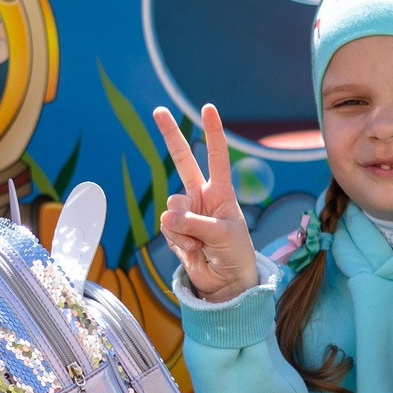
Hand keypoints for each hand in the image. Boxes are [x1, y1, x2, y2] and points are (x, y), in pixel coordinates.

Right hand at [155, 104, 259, 301]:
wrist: (226, 283)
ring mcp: (186, 212)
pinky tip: (193, 251)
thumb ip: (195, 222)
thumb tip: (167, 216)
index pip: (217, 156)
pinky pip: (167, 227)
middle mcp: (201, 197)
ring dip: (185, 227)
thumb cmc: (234, 254)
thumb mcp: (223, 235)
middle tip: (158, 110)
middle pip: (183, 160)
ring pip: (172, 206)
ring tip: (201, 243)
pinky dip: (178, 240)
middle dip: (170, 135)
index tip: (208, 108)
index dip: (213, 132)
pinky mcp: (174, 230)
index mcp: (221, 192)